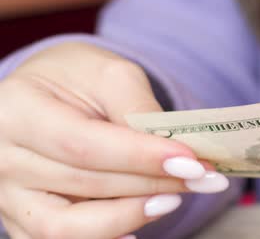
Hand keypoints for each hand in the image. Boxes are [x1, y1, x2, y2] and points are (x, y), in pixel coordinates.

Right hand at [0, 42, 228, 238]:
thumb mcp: (110, 73)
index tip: (191, 161)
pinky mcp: (23, 219)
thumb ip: (137, 108)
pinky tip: (143, 220)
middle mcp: (4, 158)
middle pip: (85, 184)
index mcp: (18, 110)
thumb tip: (176, 154)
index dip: (140, 158)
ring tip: (175, 198)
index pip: (84, 145)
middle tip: (204, 178)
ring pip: (69, 226)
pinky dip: (106, 237)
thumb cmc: (78, 77)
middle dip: (152, 183)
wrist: (48, 91)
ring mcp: (9, 195)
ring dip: (131, 215)